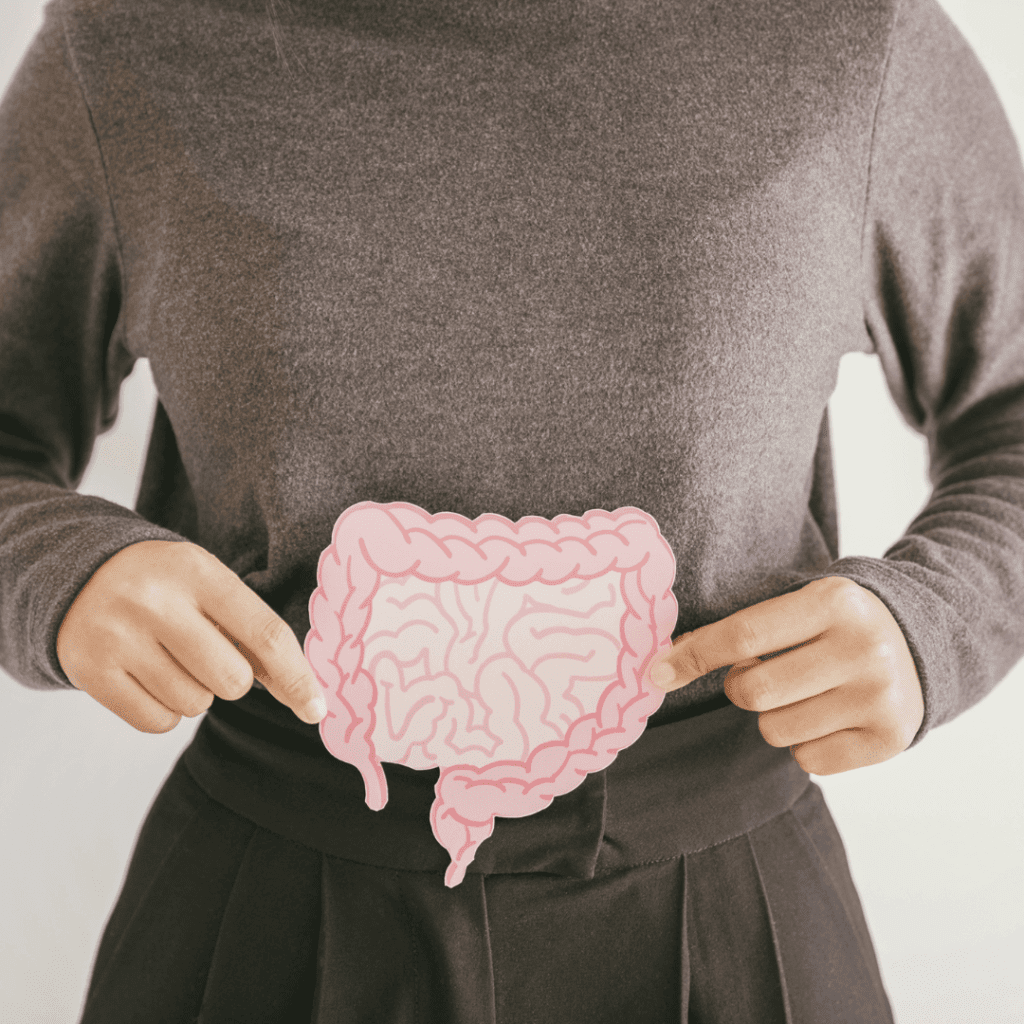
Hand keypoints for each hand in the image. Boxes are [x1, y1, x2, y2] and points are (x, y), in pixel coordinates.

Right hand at [56, 540, 326, 732]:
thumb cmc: (166, 586)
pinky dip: (166, 710)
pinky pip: (158, 722)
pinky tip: (149, 676)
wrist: (78, 574)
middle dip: (232, 679)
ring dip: (196, 693)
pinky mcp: (91, 671)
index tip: (317, 709)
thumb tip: (305, 697)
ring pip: (195, 705)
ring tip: (172, 658)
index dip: (297, 677)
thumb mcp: (210, 586)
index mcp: (198, 572)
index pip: (265, 634)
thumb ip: (254, 633)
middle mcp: (156, 602)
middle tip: (208, 654)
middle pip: (232, 680)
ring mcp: (118, 637)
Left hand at [648, 576, 924, 774]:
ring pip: (775, 730)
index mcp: (833, 601)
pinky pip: (808, 761)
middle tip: (762, 675)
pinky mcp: (891, 738)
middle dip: (741, 688)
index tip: (656, 672)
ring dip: (774, 717)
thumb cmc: (835, 625)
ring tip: (806, 693)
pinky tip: (830, 717)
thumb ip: (742, 628)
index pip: (742, 635)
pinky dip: (805, 745)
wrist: (921, 642)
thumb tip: (666, 661)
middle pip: (753, 692)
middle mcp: (863, 647)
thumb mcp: (800, 605)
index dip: (692, 656)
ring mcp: (880, 696)